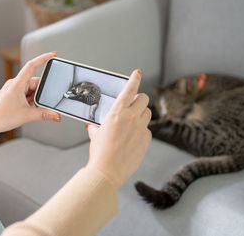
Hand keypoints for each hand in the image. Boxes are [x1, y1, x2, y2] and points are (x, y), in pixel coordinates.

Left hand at [0, 52, 60, 140]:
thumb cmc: (1, 117)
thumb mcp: (27, 115)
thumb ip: (44, 114)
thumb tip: (56, 115)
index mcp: (17, 84)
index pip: (32, 65)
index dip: (43, 58)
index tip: (52, 54)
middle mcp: (15, 83)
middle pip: (35, 82)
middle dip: (41, 92)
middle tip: (41, 103)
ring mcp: (13, 89)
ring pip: (31, 89)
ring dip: (35, 98)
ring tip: (32, 109)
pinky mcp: (12, 94)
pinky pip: (26, 93)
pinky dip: (30, 100)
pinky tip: (29, 109)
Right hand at [85, 69, 151, 188]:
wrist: (107, 170)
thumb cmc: (99, 153)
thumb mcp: (95, 135)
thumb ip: (98, 127)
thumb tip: (95, 127)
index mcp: (116, 112)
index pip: (129, 89)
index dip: (135, 78)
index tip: (138, 73)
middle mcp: (130, 117)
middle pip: (144, 99)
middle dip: (140, 99)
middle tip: (134, 105)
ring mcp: (140, 128)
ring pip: (148, 113)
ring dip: (142, 114)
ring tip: (133, 124)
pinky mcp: (146, 139)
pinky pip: (147, 130)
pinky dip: (141, 132)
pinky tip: (132, 140)